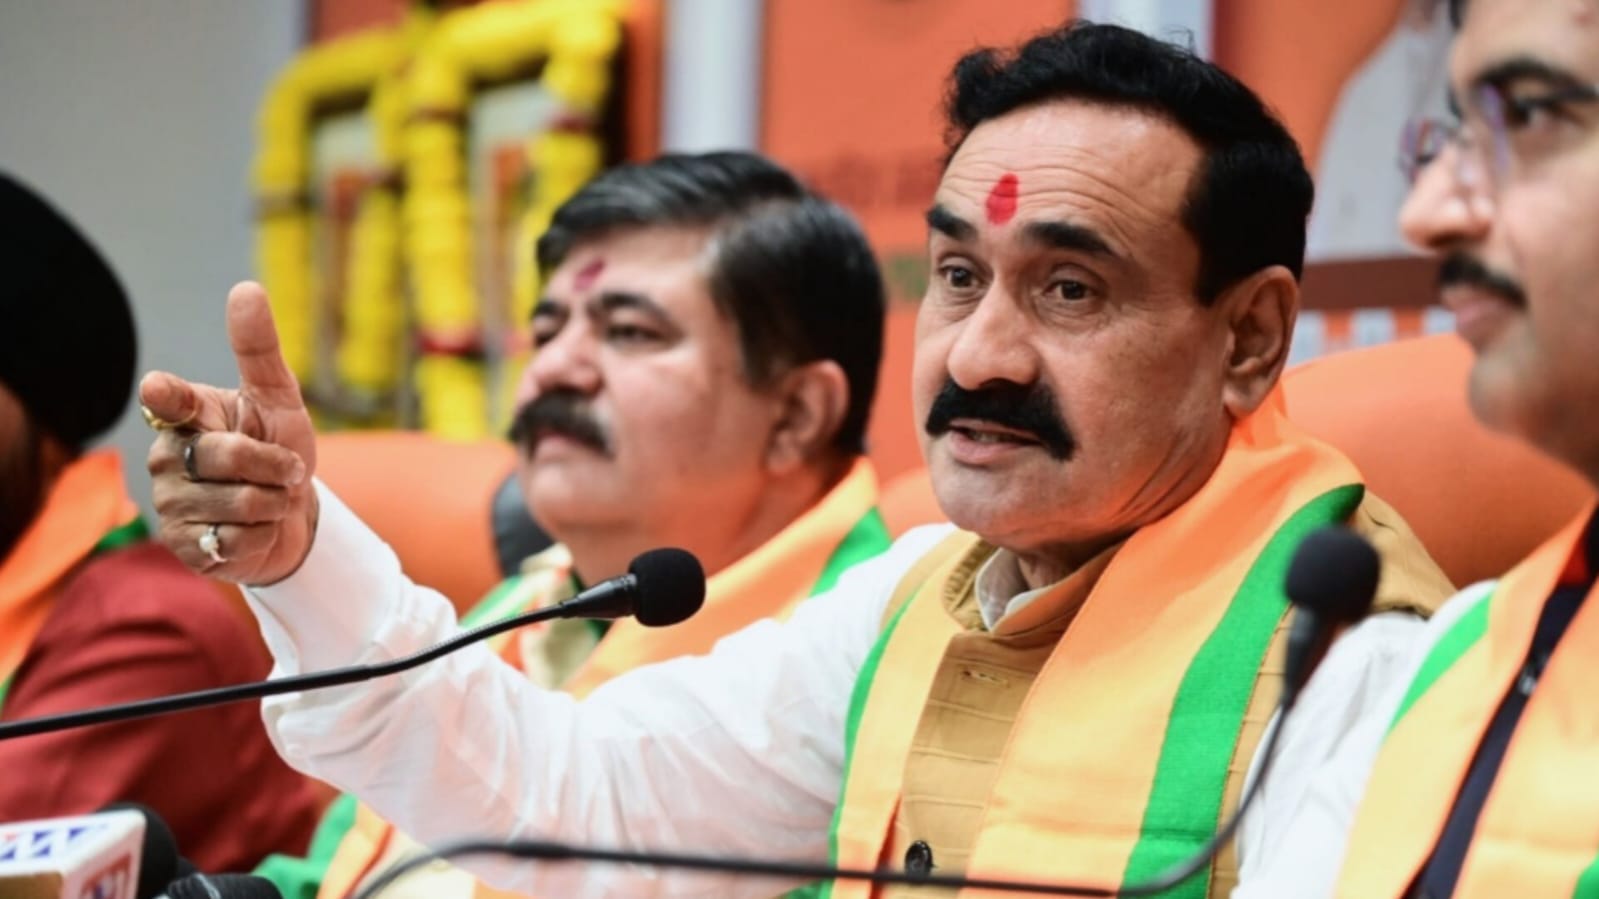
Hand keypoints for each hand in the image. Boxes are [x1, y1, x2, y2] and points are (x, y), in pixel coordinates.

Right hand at [143, 282, 318, 584]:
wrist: (289, 515)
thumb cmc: (279, 447)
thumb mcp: (279, 398)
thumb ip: (258, 349)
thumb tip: (245, 288)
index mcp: (187, 415)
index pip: (167, 400)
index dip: (168, 396)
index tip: (160, 390)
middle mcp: (167, 456)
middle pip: (229, 456)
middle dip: (277, 465)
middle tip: (286, 470)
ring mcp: (170, 502)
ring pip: (238, 502)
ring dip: (274, 502)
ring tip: (270, 499)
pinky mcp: (182, 545)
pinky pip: (235, 540)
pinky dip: (262, 535)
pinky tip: (254, 530)